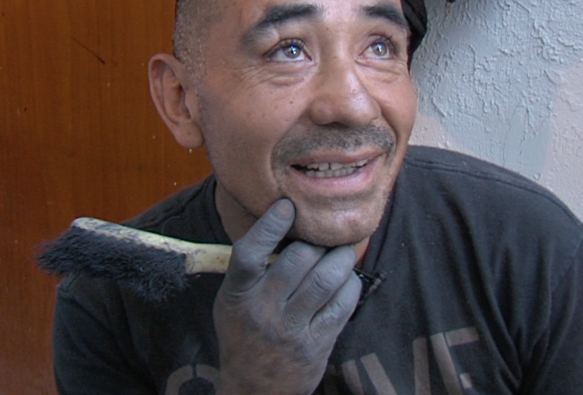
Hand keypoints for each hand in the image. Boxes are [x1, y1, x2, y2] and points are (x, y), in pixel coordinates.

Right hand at [213, 199, 361, 394]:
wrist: (255, 390)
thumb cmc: (244, 334)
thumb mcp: (232, 302)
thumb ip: (250, 268)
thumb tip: (282, 219)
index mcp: (238, 295)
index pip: (249, 253)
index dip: (269, 226)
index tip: (287, 206)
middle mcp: (264, 310)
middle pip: (298, 259)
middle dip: (317, 241)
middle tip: (324, 237)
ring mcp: (292, 329)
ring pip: (326, 278)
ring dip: (340, 258)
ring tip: (342, 252)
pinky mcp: (318, 344)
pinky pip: (343, 303)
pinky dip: (350, 284)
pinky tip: (347, 279)